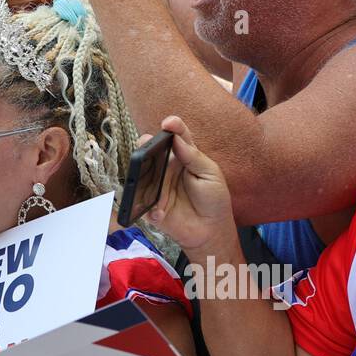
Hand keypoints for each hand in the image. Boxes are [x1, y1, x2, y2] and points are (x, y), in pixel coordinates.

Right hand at [144, 116, 235, 252]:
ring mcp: (156, 184)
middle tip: (146, 143)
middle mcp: (167, 167)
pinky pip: (141, 199)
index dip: (172, 126)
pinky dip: (148, 204)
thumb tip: (177, 137)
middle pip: (152, 150)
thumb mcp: (211, 174)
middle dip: (146, 144)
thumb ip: (193, 156)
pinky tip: (159, 211)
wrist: (211, 231)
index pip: (177, 136)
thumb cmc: (214, 200)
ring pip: (141, 171)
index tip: (168, 123)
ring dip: (142, 172)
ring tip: (144, 171)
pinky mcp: (149, 204)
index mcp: (183, 156)